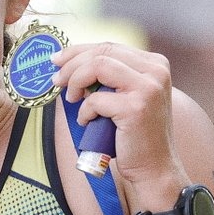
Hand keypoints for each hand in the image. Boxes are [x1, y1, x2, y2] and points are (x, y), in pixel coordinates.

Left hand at [50, 42, 185, 195]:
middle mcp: (156, 71)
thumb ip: (111, 77)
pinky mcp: (136, 107)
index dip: (79, 51)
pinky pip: (96, 99)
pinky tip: (87, 122)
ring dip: (76, 81)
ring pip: (98, 66)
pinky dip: (84, 111)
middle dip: (72, 64)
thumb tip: (71, 63)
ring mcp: (148, 88)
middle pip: (102, 51)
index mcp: (155, 64)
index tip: (58, 61)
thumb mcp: (128, 96)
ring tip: (71, 98)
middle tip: (56, 80)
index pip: (110, 46)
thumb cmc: (135, 135)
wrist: (154, 168)